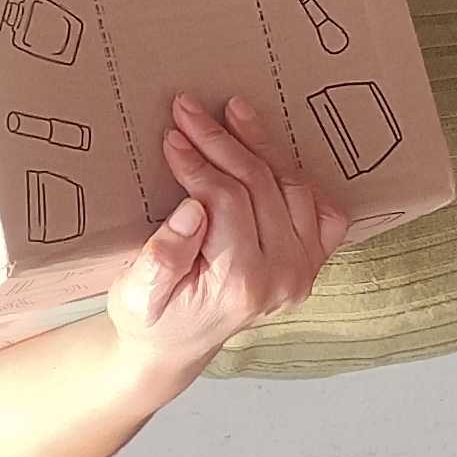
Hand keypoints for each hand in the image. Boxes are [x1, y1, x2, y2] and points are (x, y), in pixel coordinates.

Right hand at [110, 95, 338, 369]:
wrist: (176, 347)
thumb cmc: (151, 319)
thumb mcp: (136, 296)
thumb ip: (163, 257)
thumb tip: (193, 208)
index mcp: (241, 283)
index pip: (227, 201)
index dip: (199, 163)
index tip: (172, 135)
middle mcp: (284, 276)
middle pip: (261, 186)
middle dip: (221, 141)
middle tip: (188, 109)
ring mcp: (304, 269)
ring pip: (291, 186)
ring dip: (259, 144)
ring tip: (229, 113)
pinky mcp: (311, 261)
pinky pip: (320, 208)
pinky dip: (295, 176)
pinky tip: (267, 151)